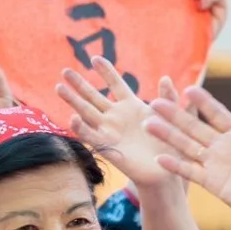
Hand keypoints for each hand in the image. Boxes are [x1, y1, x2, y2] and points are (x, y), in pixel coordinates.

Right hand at [62, 58, 178, 189]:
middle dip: (79, 84)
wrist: (166, 171)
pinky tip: (73, 118)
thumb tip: (165, 78)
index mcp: (131, 106)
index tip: (95, 58)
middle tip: (65, 71)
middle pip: (94, 96)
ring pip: (87, 113)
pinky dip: (81, 128)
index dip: (106, 71)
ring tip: (59, 87)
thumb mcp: (171, 118)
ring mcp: (110, 131)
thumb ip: (168, 98)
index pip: (116, 84)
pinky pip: (91, 136)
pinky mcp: (108, 147)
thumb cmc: (170, 145)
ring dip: (73, 101)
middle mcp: (117, 117)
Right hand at [147, 87, 230, 229]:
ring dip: (168, 136)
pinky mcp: (211, 182)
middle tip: (156, 103)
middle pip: (194, 126)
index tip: (189, 89)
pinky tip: (160, 157)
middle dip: (175, 115)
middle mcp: (222, 146)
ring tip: (149, 124)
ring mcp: (215, 163)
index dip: (203, 102)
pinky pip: (190, 171)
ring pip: (186, 145)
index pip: (216, 113)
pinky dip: (175, 165)